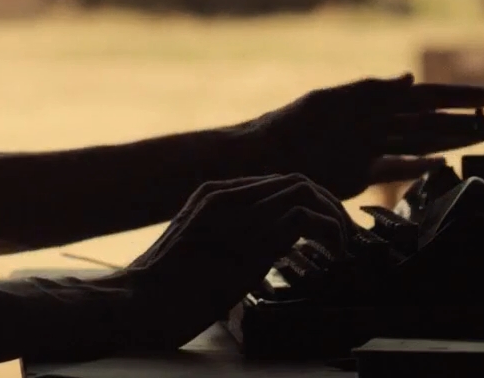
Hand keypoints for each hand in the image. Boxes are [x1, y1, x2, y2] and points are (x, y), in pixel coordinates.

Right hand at [117, 175, 351, 351]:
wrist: (139, 303)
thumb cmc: (164, 294)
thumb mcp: (202, 259)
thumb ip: (229, 245)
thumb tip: (265, 253)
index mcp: (213, 196)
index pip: (275, 185)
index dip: (307, 203)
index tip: (325, 231)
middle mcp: (226, 194)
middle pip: (294, 180)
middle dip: (328, 204)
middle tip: (345, 236)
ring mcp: (238, 210)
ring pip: (304, 188)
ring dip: (333, 215)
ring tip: (343, 245)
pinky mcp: (250, 233)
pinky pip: (305, 214)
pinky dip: (329, 230)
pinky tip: (333, 253)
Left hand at [233, 74, 483, 198]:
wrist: (259, 161)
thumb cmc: (290, 127)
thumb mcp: (330, 103)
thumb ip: (371, 93)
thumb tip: (411, 80)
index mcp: (372, 101)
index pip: (424, 98)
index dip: (456, 99)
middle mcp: (375, 124)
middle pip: (431, 123)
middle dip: (468, 123)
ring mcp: (369, 149)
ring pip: (421, 145)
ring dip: (453, 143)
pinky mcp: (357, 174)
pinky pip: (395, 169)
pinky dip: (417, 168)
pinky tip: (438, 164)